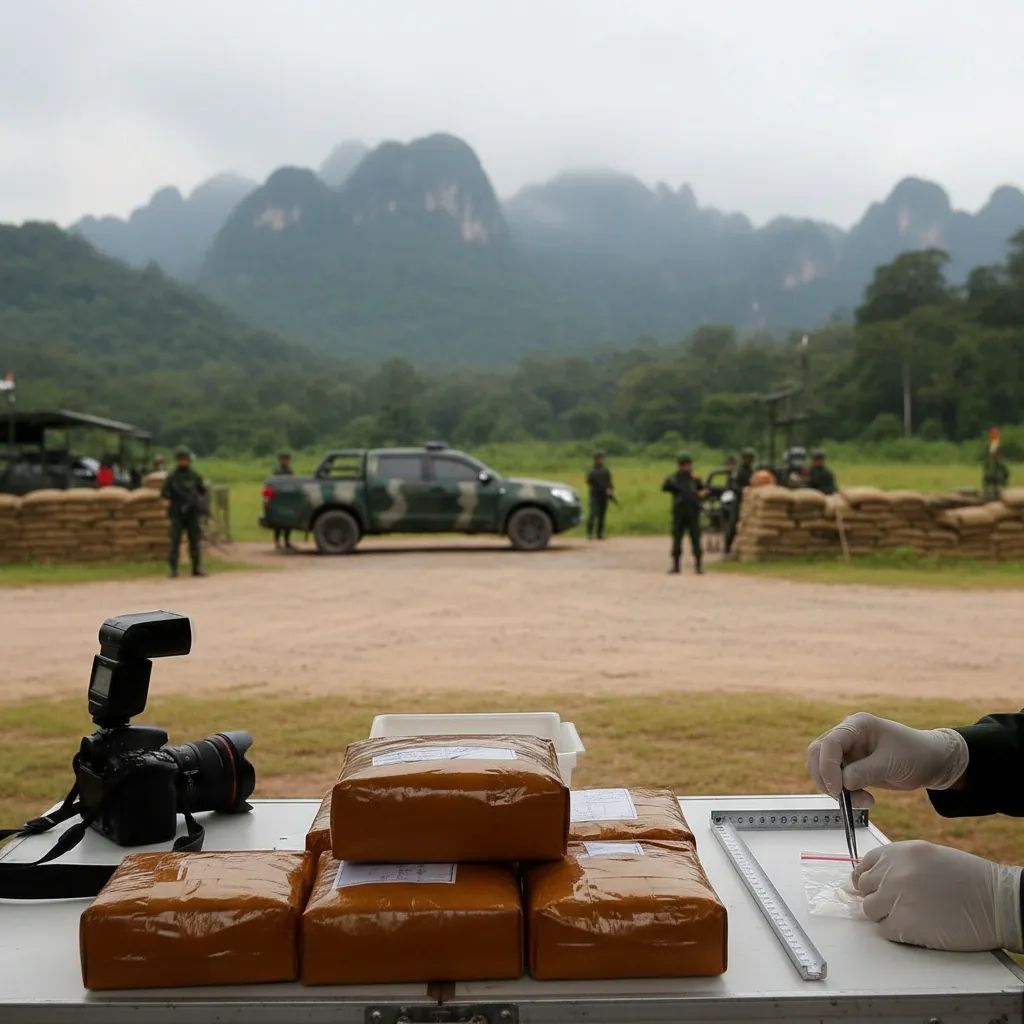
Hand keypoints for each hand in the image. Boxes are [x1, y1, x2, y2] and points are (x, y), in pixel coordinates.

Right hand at [807, 712, 967, 805]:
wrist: (931, 763)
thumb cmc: (916, 754)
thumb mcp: (892, 763)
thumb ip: (866, 772)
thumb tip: (842, 783)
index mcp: (857, 725)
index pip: (830, 743)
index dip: (828, 766)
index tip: (837, 789)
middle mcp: (847, 735)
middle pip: (818, 753)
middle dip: (825, 777)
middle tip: (841, 797)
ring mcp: (848, 750)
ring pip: (823, 768)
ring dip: (835, 788)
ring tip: (862, 801)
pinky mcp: (851, 766)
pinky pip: (836, 779)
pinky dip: (845, 793)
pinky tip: (865, 799)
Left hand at [854, 841, 1022, 951]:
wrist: (997, 902)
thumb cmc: (970, 880)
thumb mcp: (928, 856)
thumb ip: (899, 863)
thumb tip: (875, 877)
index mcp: (899, 852)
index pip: (864, 865)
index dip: (869, 878)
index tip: (874, 887)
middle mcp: (893, 872)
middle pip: (864, 888)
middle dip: (878, 896)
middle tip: (899, 904)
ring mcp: (896, 897)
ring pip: (870, 910)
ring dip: (886, 915)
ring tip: (911, 915)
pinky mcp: (904, 924)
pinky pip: (885, 930)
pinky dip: (897, 932)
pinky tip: (918, 926)